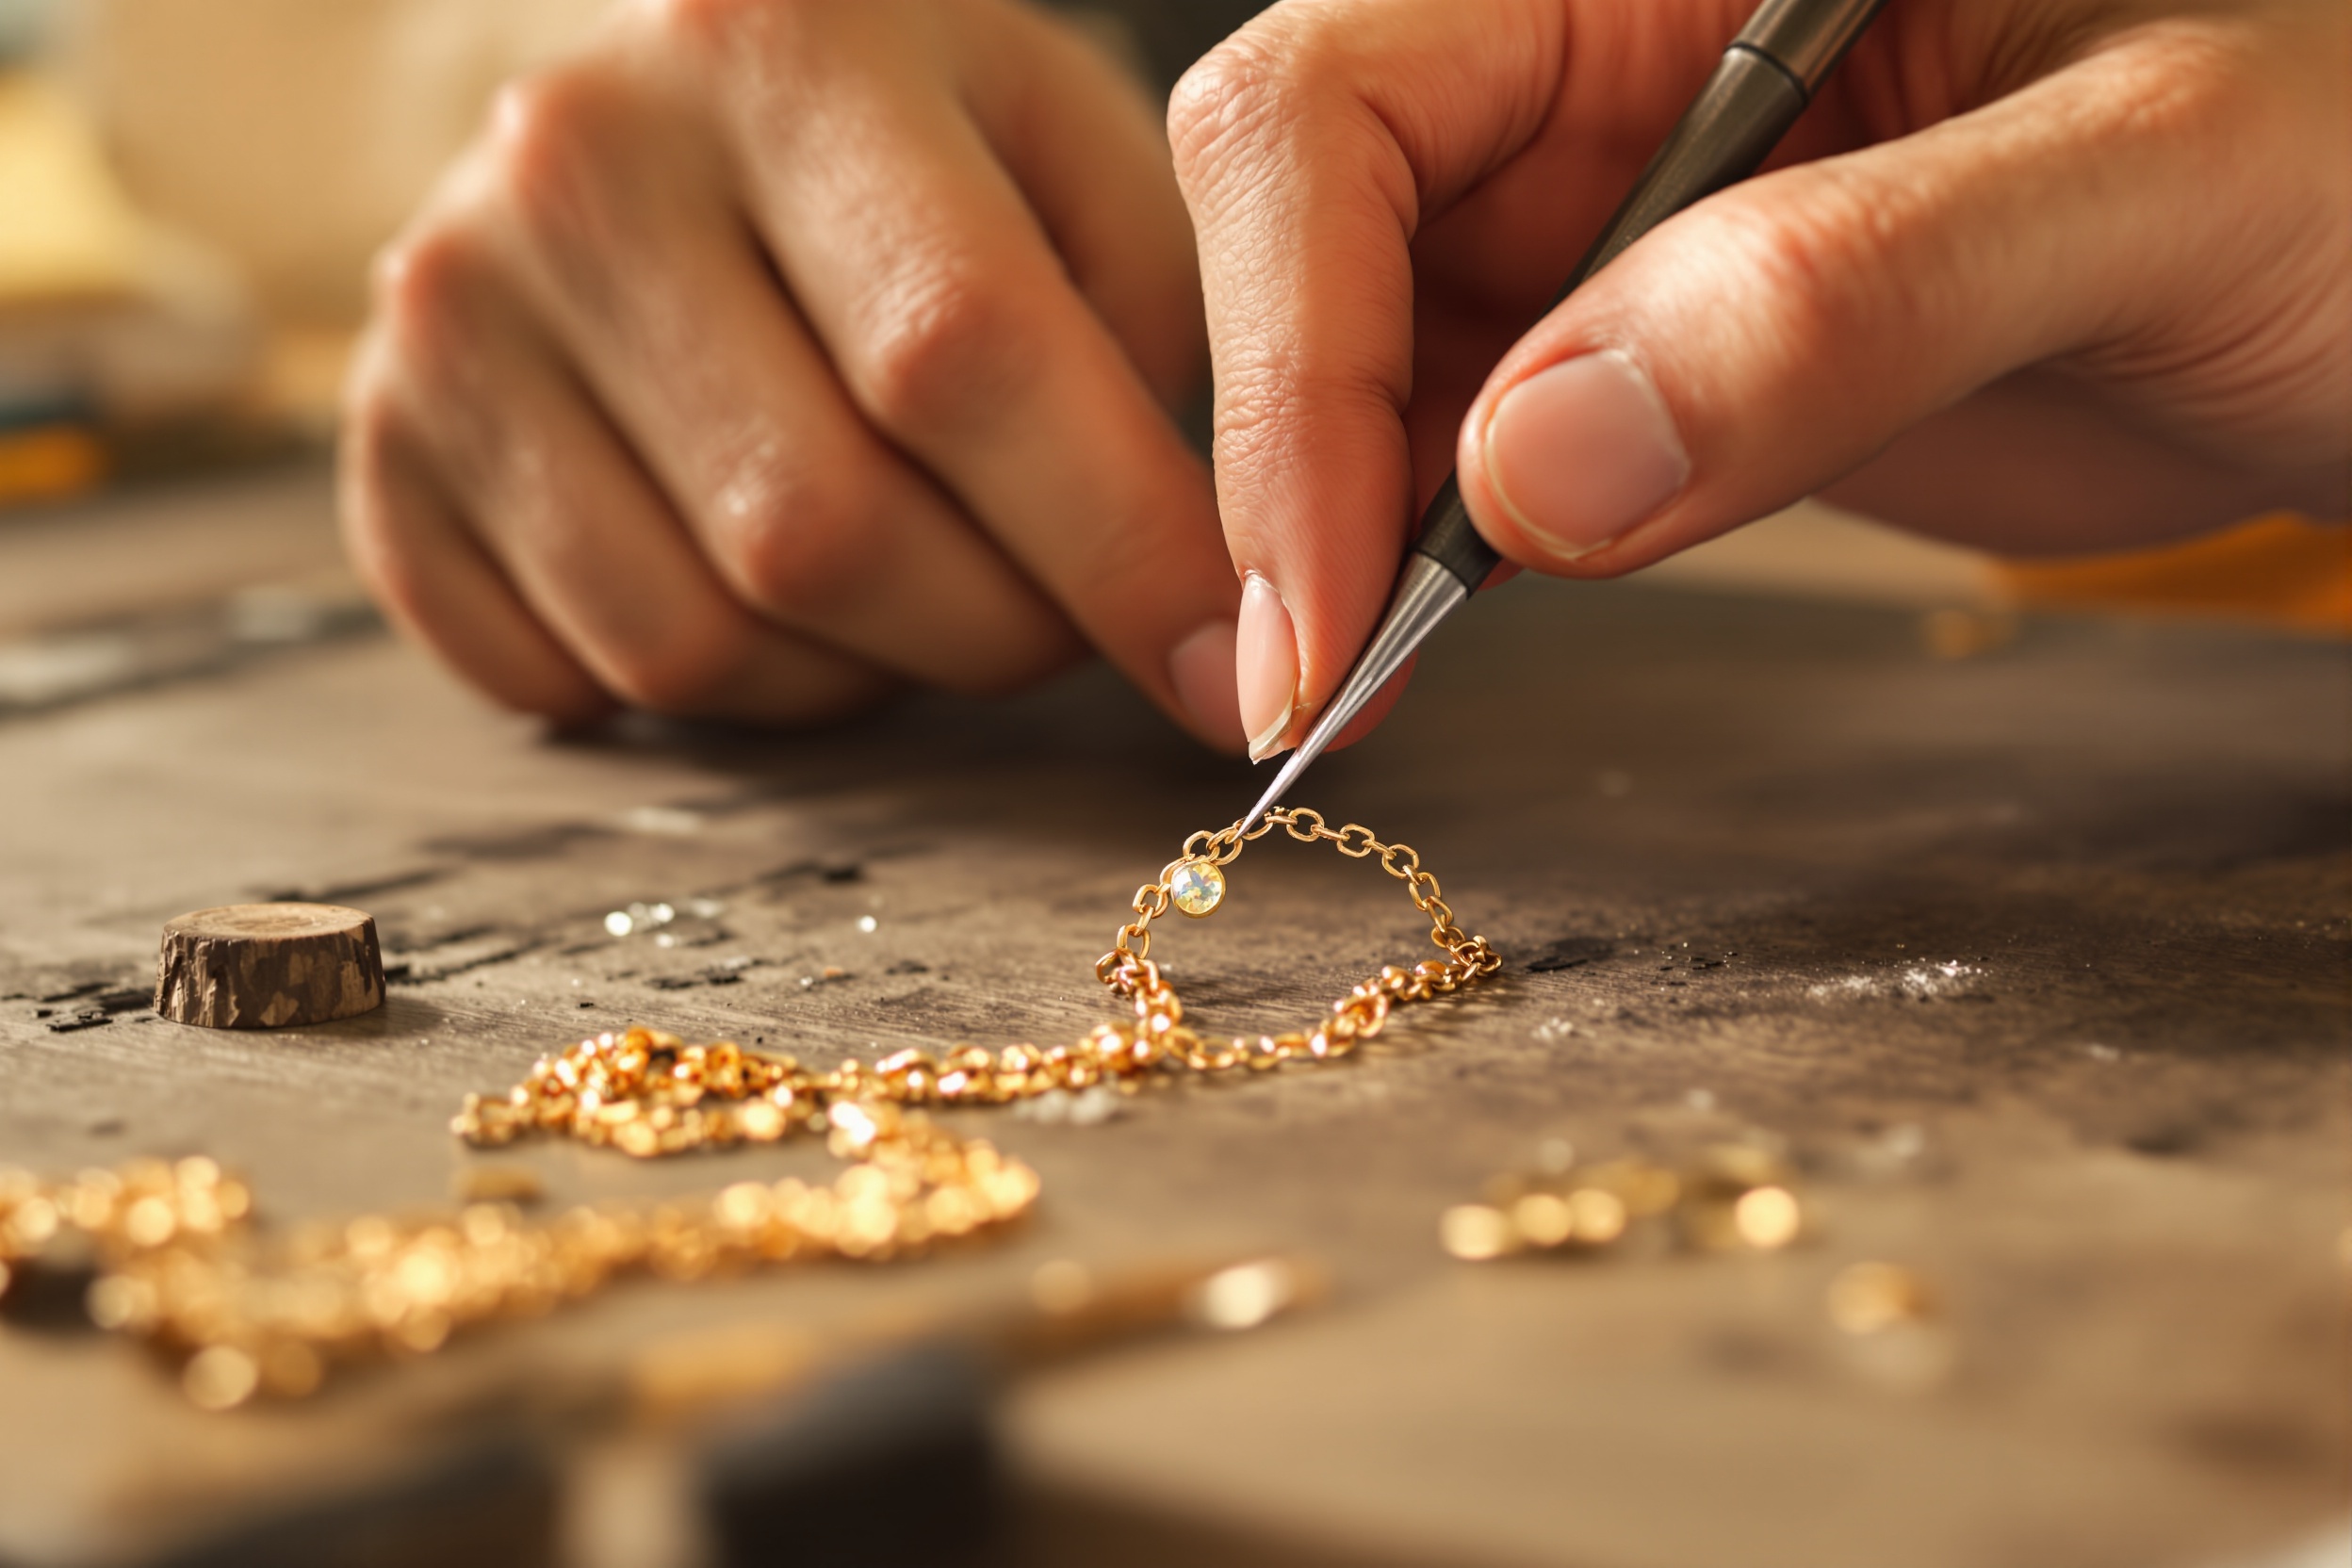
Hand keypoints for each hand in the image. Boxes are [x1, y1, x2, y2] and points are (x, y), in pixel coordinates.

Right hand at [342, 0, 1249, 742]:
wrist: (648, 106)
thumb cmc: (906, 142)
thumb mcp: (1067, 150)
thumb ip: (1161, 333)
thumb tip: (1197, 597)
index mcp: (782, 47)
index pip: (964, 357)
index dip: (1118, 551)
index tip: (1237, 670)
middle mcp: (580, 164)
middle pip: (823, 528)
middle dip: (996, 633)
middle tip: (1063, 616)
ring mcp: (450, 310)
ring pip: (699, 635)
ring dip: (858, 675)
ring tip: (914, 584)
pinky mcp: (388, 449)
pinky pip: (577, 676)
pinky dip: (715, 689)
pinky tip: (767, 591)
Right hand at [1173, 0, 2350, 757]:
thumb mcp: (2159, 186)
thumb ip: (1850, 294)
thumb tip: (1524, 471)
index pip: (1345, 104)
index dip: (1291, 350)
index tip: (1327, 602)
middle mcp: (1606, 62)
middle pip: (1303, 218)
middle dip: (1282, 448)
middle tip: (1310, 685)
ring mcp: (1614, 212)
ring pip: (1357, 345)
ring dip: (1329, 523)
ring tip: (1350, 692)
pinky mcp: (1644, 348)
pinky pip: (1461, 440)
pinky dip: (1418, 553)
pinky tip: (1424, 641)